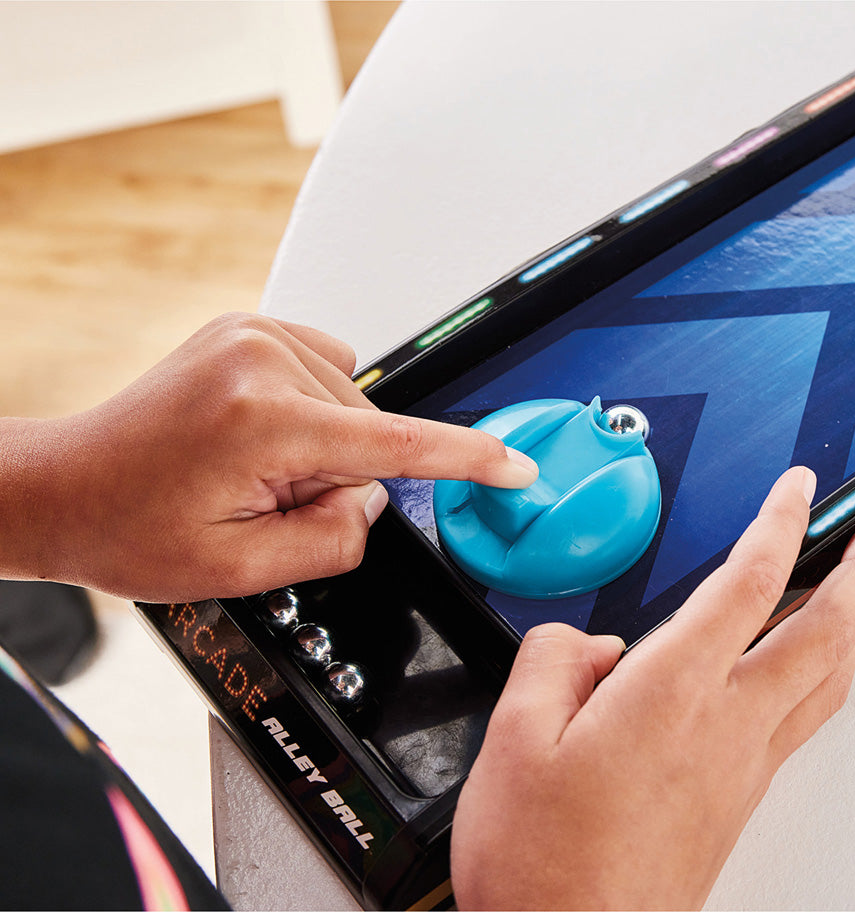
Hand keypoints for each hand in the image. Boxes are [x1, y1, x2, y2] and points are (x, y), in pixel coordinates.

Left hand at [0, 313, 536, 600]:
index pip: (395, 444)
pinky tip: (261, 435)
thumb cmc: (129, 526)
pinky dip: (315, 412)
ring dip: (321, 447)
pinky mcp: (251, 328)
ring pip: (351, 406)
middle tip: (263, 501)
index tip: (513, 465)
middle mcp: (261, 361)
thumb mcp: (240, 570)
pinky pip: (329, 373)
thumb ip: (332, 540)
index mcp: (261, 422)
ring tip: (249, 469)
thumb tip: (372, 500)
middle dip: (336, 479)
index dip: (466, 459)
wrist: (66, 486)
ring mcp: (254, 335)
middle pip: (368, 432)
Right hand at [451, 466, 854, 909]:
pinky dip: (820, 674)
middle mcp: (723, 729)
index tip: (798, 488)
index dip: (780, 522)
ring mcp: (740, 769)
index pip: (748, 583)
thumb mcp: (513, 736)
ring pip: (826, 681)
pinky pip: (799, 719)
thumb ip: (553, 658)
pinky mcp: (736, 800)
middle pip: (825, 634)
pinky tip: (798, 673)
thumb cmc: (545, 862)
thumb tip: (590, 645)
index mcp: (671, 695)